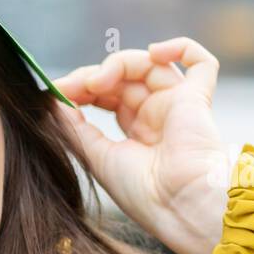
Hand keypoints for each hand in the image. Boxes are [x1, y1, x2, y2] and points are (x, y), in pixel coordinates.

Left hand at [52, 37, 231, 253]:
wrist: (176, 206)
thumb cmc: (141, 192)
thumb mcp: (96, 156)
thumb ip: (74, 127)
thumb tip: (53, 100)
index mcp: (137, 132)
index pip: (107, 95)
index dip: (82, 88)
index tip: (55, 93)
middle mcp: (158, 115)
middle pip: (124, 77)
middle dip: (93, 76)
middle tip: (70, 87)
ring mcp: (177, 105)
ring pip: (148, 64)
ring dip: (118, 64)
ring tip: (97, 81)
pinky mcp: (197, 98)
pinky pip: (200, 62)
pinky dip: (179, 47)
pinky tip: (153, 52)